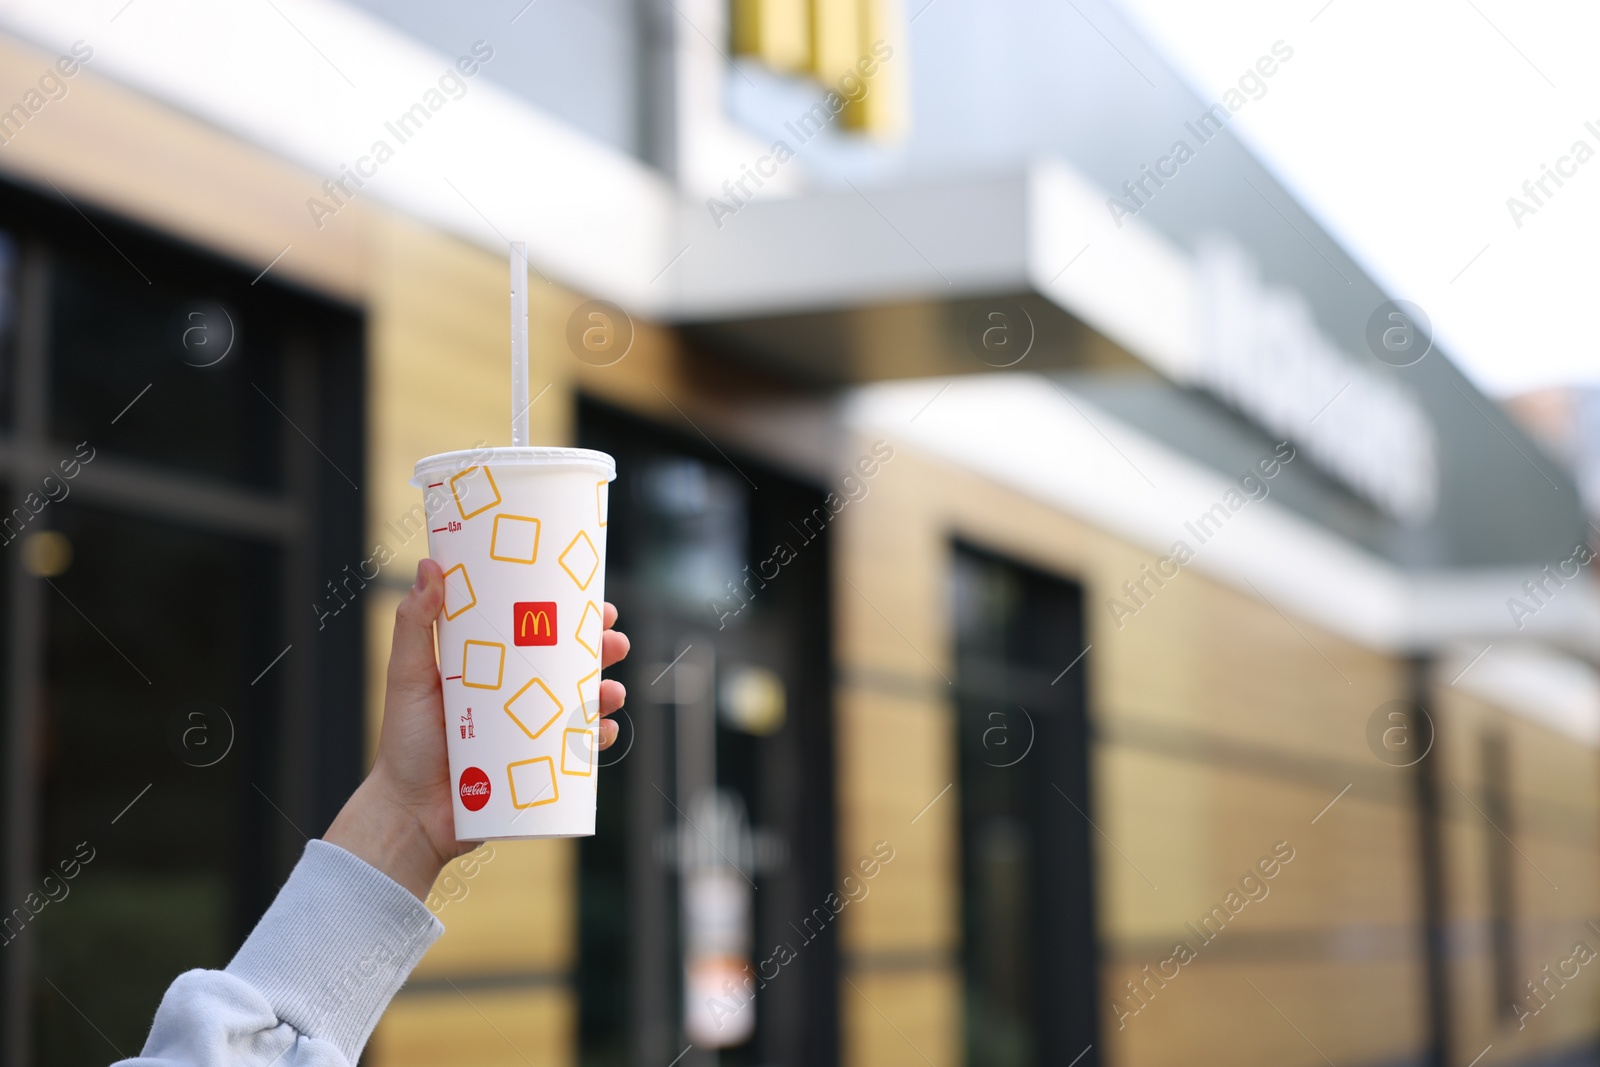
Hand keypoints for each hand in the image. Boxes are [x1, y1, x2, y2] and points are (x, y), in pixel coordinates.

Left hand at [327, 558, 631, 898]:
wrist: (408, 814)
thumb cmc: (403, 743)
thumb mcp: (406, 675)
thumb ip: (414, 624)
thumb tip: (430, 567)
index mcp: (492, 667)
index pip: (538, 632)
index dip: (569, 614)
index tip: (592, 598)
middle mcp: (516, 696)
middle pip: (570, 665)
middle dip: (600, 651)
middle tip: (613, 640)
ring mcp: (530, 732)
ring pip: (582, 705)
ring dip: (607, 694)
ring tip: (612, 691)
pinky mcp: (538, 768)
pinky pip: (577, 752)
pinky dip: (596, 740)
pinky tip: (603, 731)